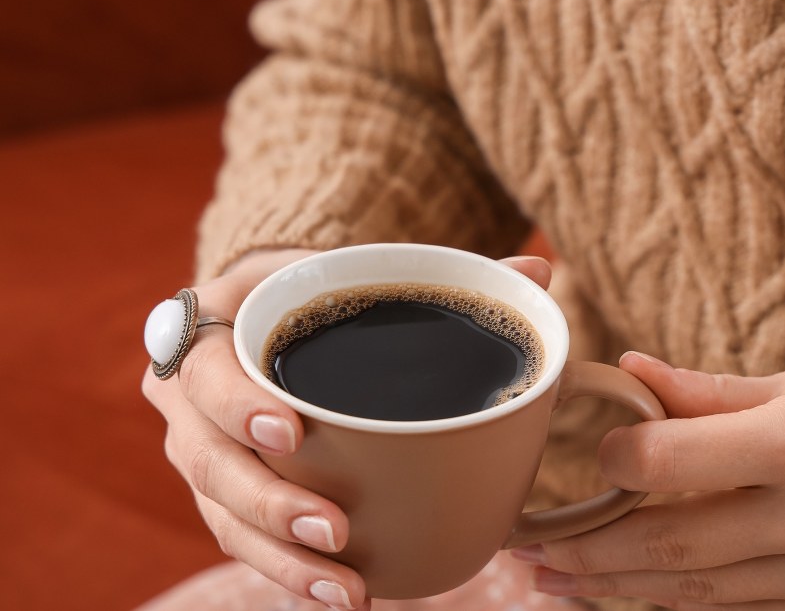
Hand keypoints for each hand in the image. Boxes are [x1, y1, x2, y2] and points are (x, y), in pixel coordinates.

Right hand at [142, 250, 553, 609]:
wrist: (264, 316)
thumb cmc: (316, 292)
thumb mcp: (357, 271)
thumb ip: (442, 272)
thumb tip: (537, 266)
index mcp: (210, 331)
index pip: (204, 372)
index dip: (237, 405)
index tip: (291, 431)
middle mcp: (188, 401)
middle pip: (208, 463)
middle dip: (270, 504)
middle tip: (335, 530)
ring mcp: (201, 454)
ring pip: (223, 518)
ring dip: (283, 559)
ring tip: (348, 588)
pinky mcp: (222, 497)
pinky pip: (243, 543)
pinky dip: (289, 573)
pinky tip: (338, 596)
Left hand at [515, 353, 784, 610]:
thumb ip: (712, 392)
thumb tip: (628, 373)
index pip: (678, 463)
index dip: (617, 465)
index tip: (590, 458)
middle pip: (678, 546)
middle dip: (592, 552)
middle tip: (528, 547)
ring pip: (702, 591)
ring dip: (620, 588)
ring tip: (556, 578)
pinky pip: (743, 609)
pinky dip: (681, 600)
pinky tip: (631, 590)